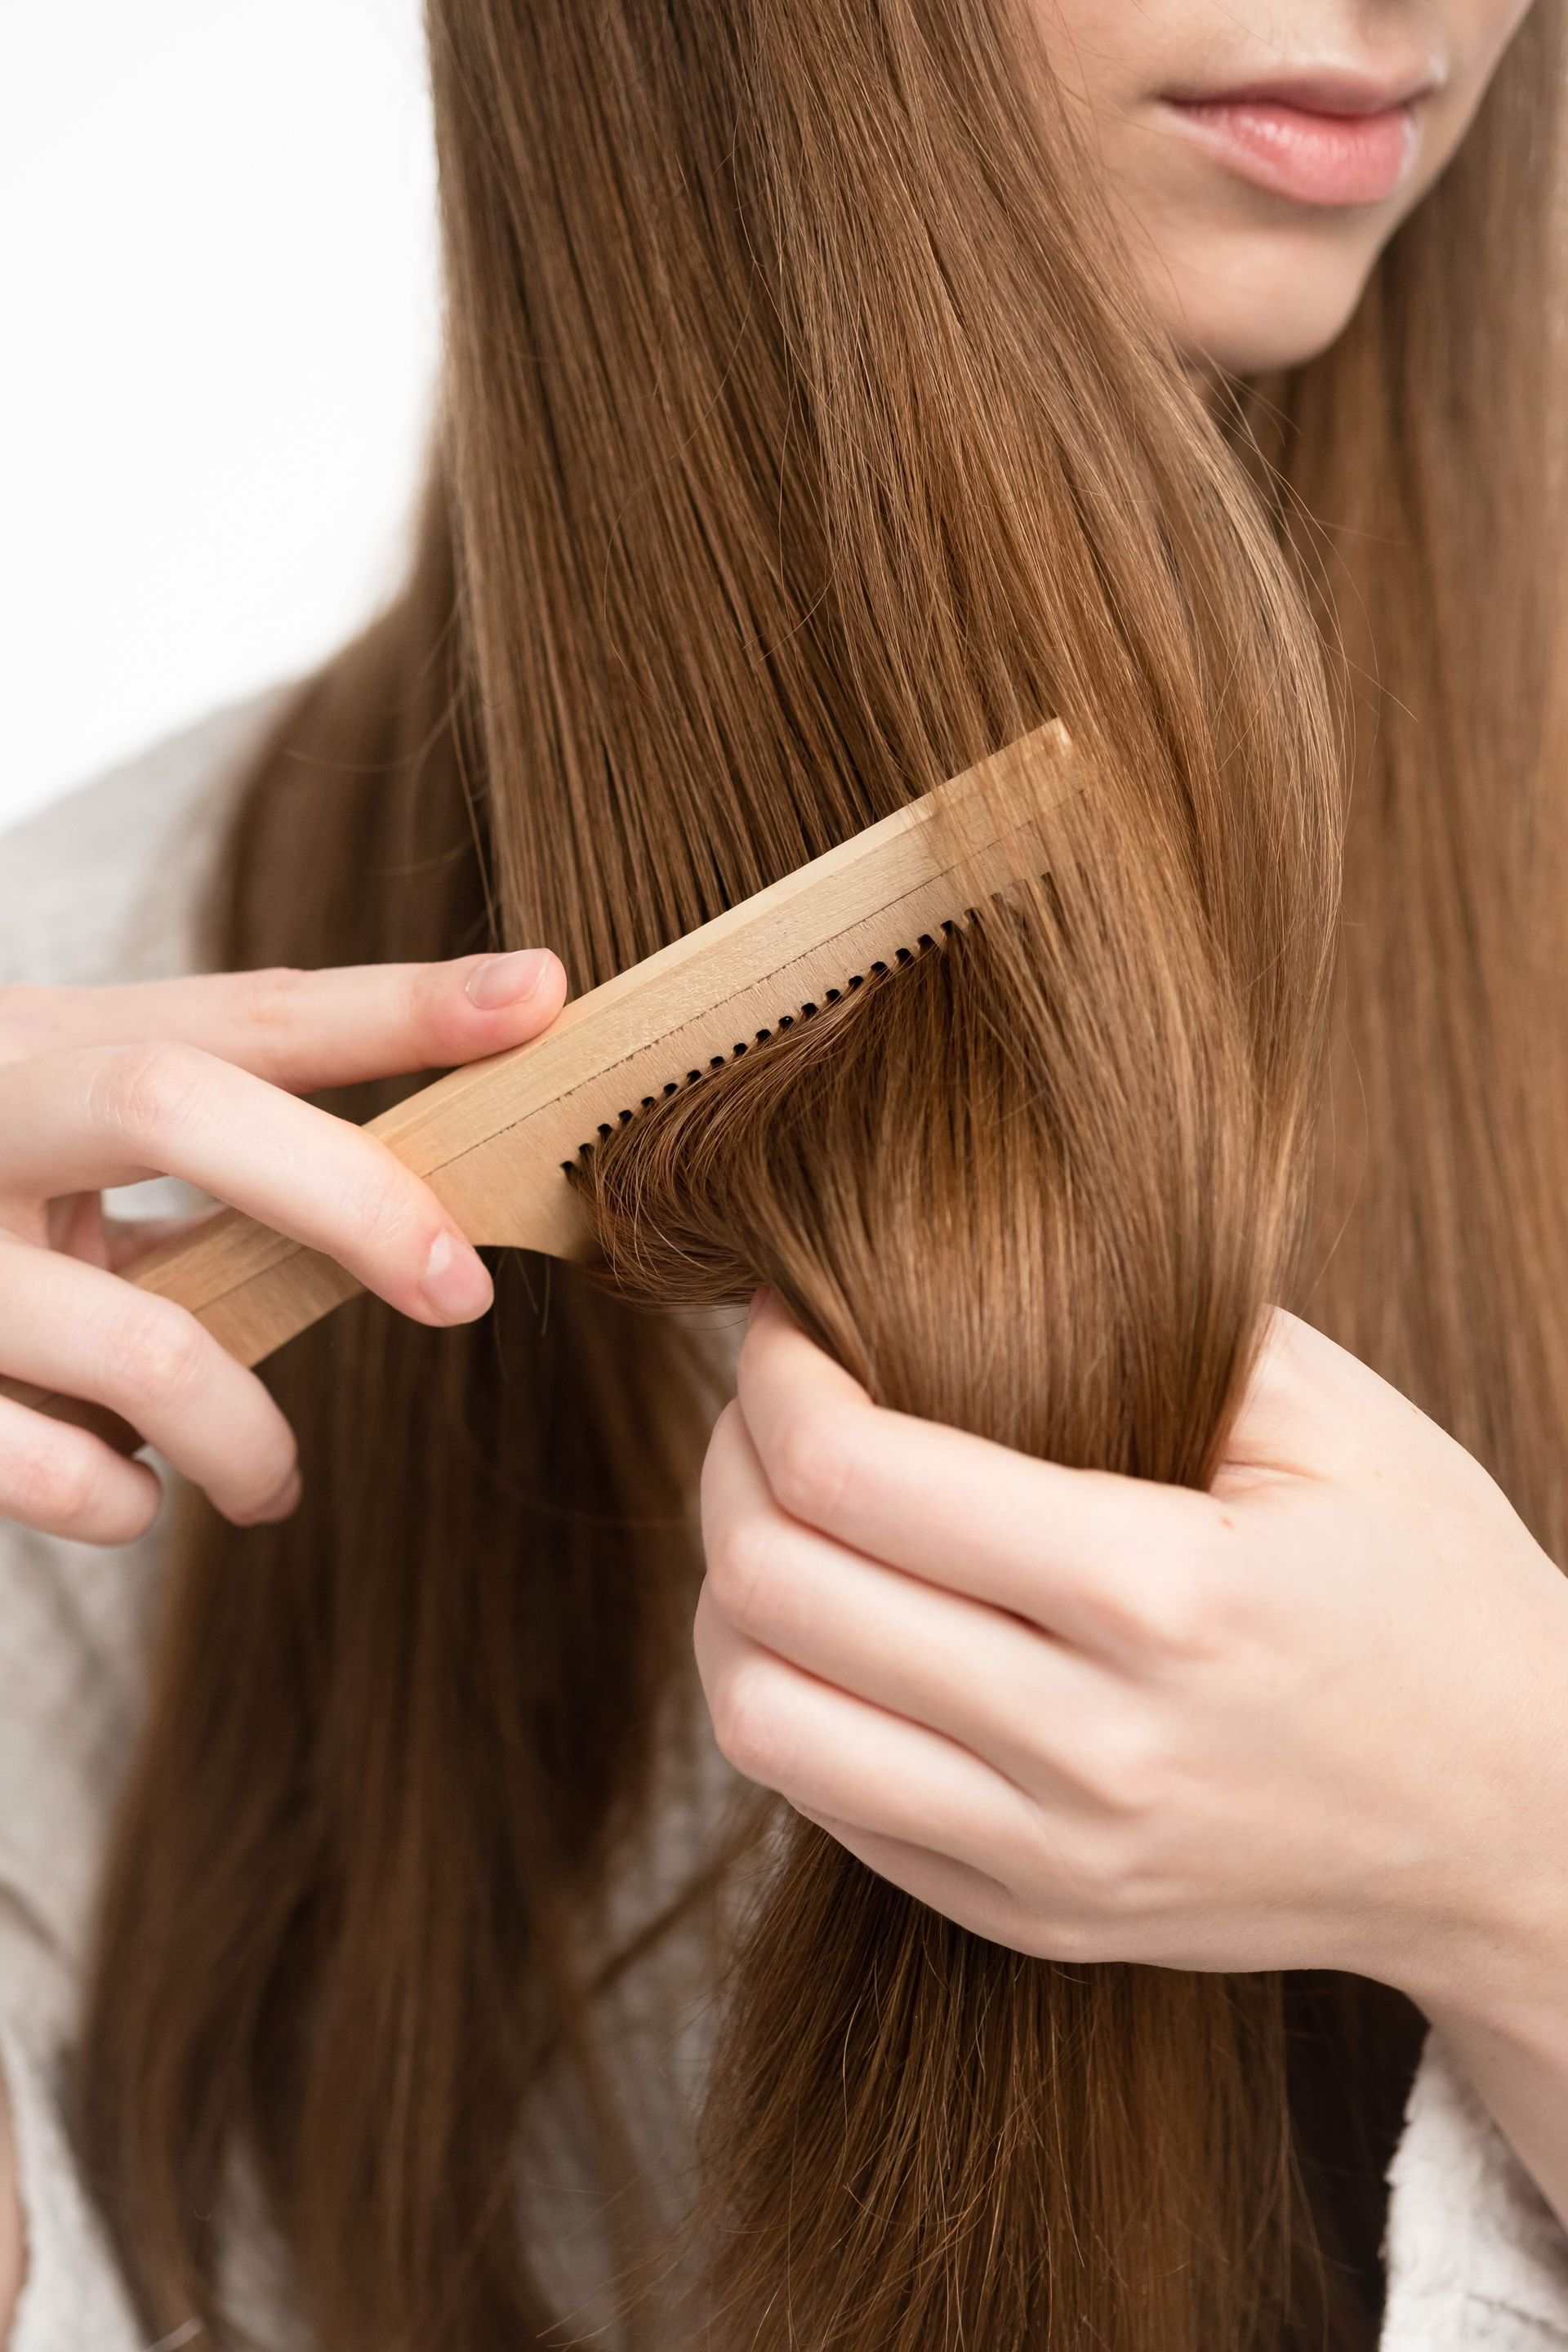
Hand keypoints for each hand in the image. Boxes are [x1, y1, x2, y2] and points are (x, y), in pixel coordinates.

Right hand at [0, 950, 565, 1545]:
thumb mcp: (66, 1150)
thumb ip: (211, 1159)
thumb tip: (421, 1217)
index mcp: (42, 1043)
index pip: (244, 1007)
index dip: (397, 1003)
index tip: (543, 995)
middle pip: (173, 1101)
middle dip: (345, 1193)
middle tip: (460, 1291)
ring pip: (134, 1332)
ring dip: (242, 1426)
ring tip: (271, 1482)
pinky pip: (30, 1459)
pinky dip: (114, 1497)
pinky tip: (135, 1499)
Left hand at [698, 1291, 1567, 2030]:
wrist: (1522, 1827)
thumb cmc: (1431, 1591)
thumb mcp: (1338, 1421)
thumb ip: (1157, 1322)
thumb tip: (959, 1256)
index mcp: (1166, 1593)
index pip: (857, 1474)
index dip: (776, 1374)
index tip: (784, 1319)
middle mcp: (1093, 1748)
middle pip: (780, 1591)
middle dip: (728, 1461)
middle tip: (762, 1401)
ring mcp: (1057, 1856)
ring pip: (763, 1722)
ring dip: (728, 1594)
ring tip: (773, 1514)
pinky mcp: (1037, 1921)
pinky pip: (826, 1811)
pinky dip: (788, 1696)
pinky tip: (833, 1623)